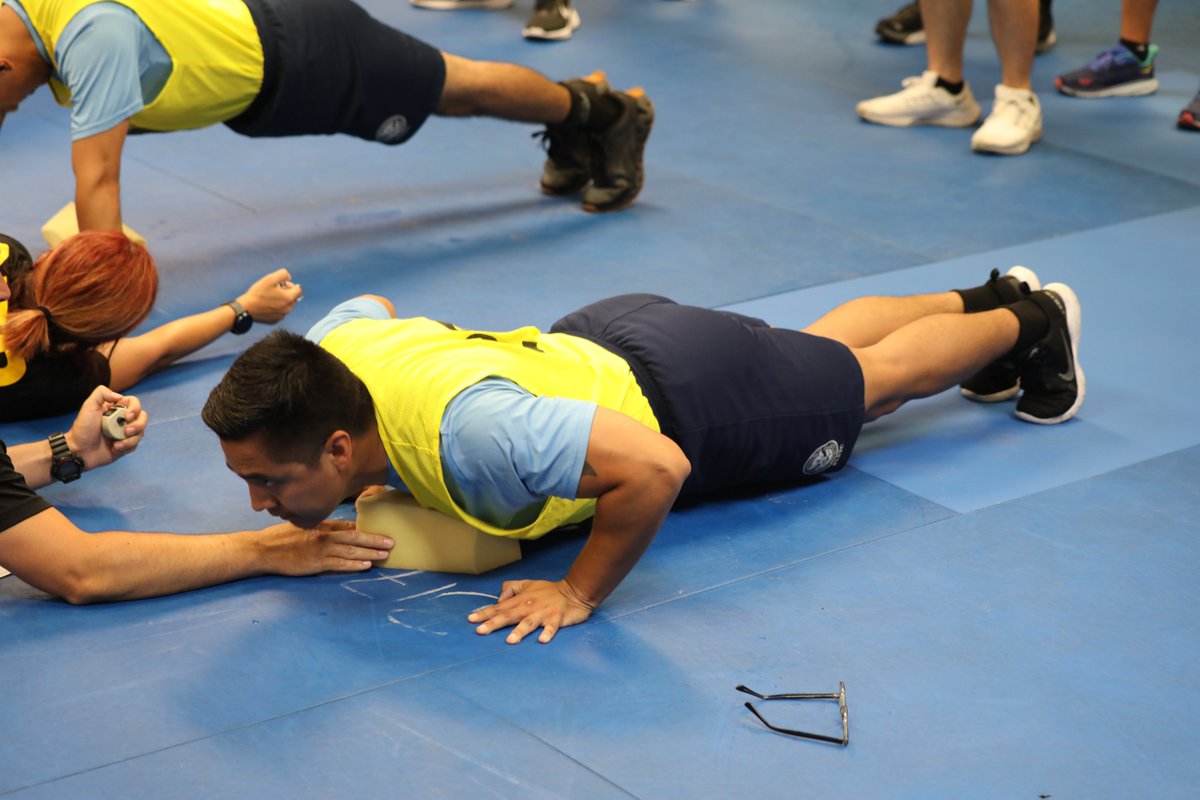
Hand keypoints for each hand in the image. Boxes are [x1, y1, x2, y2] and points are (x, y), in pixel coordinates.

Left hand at [65, 385, 146, 469]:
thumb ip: (101, 393)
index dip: (135, 408)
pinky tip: (115, 449)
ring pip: (141, 432)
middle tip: (126, 432)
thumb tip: (120, 396)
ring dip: (131, 439)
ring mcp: (125, 433)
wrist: (79, 451)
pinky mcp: (126, 446)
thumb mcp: (89, 406)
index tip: (127, 416)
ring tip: (116, 445)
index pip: (135, 403)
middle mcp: (123, 420)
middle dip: (138, 425)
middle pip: (143, 417)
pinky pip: (135, 445)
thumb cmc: (83, 428)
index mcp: (116, 409)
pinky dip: (127, 447)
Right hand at [237, 268, 301, 323]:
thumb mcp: (270, 278)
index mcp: (289, 299)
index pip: (298, 290)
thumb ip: (283, 274)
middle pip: (293, 298)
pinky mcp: (275, 320)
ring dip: (281, 300)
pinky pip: (279, 312)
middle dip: (287, 292)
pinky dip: (276, 308)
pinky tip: (266, 304)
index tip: (281, 284)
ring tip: (269, 297)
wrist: (246, 309)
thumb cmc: (257, 294)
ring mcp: (281, 316)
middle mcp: (288, 309)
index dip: (290, 285)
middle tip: (274, 289)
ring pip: (286, 305)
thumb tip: (289, 277)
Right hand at [257, 519, 393, 574]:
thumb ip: (325, 527)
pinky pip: (339, 565)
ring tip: (385, 555)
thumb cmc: (283, 538)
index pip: (349, 527)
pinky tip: (366, 565)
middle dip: (375, 540)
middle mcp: (324, 536)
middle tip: (391, 543)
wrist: (264, 550)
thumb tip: (347, 528)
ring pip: (351, 552)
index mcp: (322, 526)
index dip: (367, 530)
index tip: (382, 532)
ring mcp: (321, 551)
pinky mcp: (316, 564)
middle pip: (355, 538)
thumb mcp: (305, 527)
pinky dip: (354, 565)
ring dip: (370, 553)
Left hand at [467, 579, 594, 643]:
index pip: (499, 607)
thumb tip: (499, 599)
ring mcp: (543, 613)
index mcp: (521, 600)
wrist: (574, 591)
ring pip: (529, 623)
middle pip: (509, 616)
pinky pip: (552, 627)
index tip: (471, 620)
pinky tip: (542, 640)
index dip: (485, 613)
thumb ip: (511, 588)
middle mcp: (529, 607)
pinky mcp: (557, 619)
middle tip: (480, 631)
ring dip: (520, 631)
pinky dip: (548, 633)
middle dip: (494, 623)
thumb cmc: (549, 590)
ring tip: (510, 641)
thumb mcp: (528, 584)